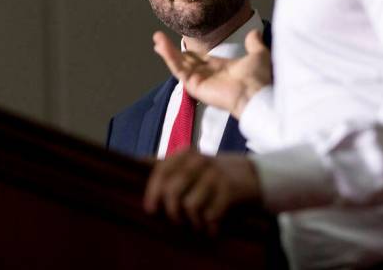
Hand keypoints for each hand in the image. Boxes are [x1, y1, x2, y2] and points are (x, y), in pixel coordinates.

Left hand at [144, 151, 260, 234]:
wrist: (249, 175)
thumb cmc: (209, 174)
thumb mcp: (188, 164)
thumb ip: (164, 165)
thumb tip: (134, 164)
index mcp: (185, 154)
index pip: (161, 171)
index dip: (152, 192)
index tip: (151, 210)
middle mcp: (199, 161)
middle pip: (173, 191)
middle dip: (172, 212)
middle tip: (177, 220)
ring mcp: (215, 175)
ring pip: (190, 206)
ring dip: (192, 222)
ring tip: (196, 224)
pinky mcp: (230, 191)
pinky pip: (210, 215)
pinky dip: (208, 227)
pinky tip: (211, 228)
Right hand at [153, 29, 271, 117]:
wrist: (257, 93)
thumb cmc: (260, 79)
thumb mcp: (258, 55)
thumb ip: (254, 44)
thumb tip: (255, 32)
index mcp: (220, 68)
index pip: (200, 58)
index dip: (189, 50)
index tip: (179, 41)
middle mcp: (208, 75)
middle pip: (185, 60)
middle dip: (172, 51)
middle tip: (159, 39)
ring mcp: (200, 81)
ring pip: (179, 64)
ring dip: (167, 51)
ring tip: (157, 37)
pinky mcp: (194, 85)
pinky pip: (178, 69)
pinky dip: (169, 56)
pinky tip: (161, 45)